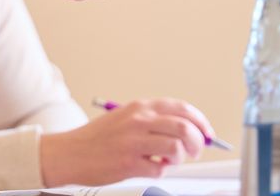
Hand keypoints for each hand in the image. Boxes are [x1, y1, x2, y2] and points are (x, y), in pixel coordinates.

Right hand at [40, 98, 213, 184]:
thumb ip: (153, 122)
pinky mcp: (130, 162)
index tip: (208, 134)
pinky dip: (160, 171)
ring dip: (180, 159)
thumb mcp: (125, 119)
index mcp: (139, 107)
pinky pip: (160, 169)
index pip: (181, 108)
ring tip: (169, 161)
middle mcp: (138, 120)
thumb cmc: (99, 138)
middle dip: (198, 143)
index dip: (200, 121)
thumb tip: (188, 132)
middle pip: (185, 128)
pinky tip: (148, 167)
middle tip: (193, 152)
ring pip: (177, 148)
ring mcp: (134, 141)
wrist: (72, 152)